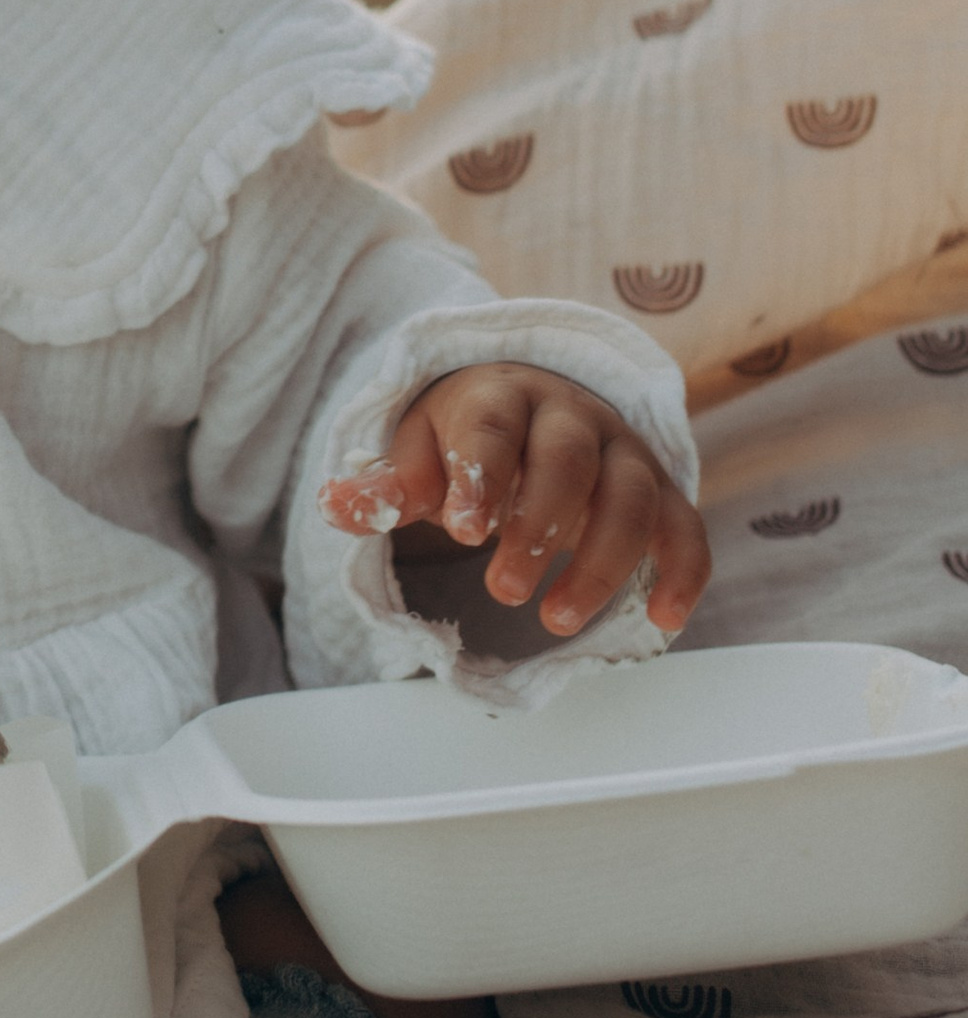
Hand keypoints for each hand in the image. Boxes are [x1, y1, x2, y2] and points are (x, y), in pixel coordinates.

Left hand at [321, 364, 708, 638]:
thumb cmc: (466, 439)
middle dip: (539, 524)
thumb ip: (386, 487)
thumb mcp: (419, 453)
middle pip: (568, 459)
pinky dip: (683, 571)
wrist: (530, 407)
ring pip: (632, 495)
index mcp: (500, 397)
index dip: (482, 476)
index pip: (494, 429)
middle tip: (503, 590)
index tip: (463, 530)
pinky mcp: (660, 492)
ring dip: (602, 562)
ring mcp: (623, 452)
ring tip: (555, 619)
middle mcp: (571, 416)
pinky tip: (663, 618)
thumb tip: (332, 505)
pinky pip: (686, 526)